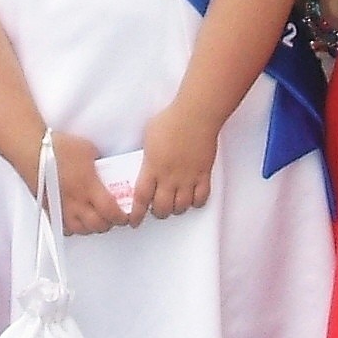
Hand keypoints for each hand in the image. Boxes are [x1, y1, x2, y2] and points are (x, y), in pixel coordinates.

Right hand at [26, 129, 124, 236]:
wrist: (31, 150)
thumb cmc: (56, 147)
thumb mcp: (87, 149)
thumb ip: (99, 161)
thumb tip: (104, 165)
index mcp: (89, 187)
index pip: (111, 212)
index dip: (121, 218)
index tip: (126, 215)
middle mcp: (76, 201)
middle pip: (97, 226)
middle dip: (108, 224)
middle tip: (113, 217)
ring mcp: (62, 207)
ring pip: (81, 230)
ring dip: (91, 228)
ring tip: (96, 220)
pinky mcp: (49, 208)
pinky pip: (63, 227)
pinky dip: (72, 228)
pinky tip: (76, 221)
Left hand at [133, 102, 218, 221]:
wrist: (196, 116)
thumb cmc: (171, 120)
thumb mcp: (148, 136)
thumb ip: (147, 154)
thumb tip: (146, 162)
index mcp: (152, 168)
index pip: (141, 198)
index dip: (136, 214)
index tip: (134, 221)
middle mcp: (169, 177)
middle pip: (162, 208)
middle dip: (158, 212)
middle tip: (157, 209)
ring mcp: (188, 177)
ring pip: (182, 206)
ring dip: (176, 209)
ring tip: (174, 204)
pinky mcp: (204, 174)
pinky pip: (201, 198)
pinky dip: (196, 202)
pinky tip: (192, 199)